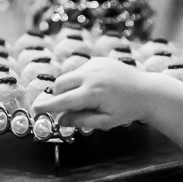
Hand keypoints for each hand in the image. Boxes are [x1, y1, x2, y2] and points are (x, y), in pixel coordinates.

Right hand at [35, 56, 182, 164]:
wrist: (147, 91)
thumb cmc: (127, 110)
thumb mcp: (105, 122)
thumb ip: (81, 121)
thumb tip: (60, 120)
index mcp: (93, 94)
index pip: (63, 101)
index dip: (48, 106)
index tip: (35, 109)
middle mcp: (92, 76)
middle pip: (61, 84)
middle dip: (58, 96)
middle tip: (65, 108)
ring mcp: (95, 65)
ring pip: (69, 76)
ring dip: (70, 88)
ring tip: (89, 99)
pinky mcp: (99, 60)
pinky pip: (81, 70)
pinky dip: (82, 80)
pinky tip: (98, 89)